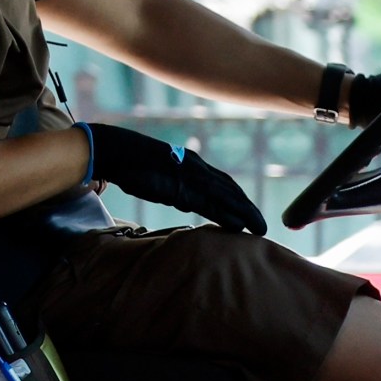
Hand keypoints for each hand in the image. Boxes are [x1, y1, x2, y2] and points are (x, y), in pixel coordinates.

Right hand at [81, 123, 266, 235]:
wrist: (117, 151)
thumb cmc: (134, 164)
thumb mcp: (162, 178)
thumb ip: (178, 190)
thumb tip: (187, 204)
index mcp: (194, 164)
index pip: (223, 183)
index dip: (238, 199)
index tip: (249, 213)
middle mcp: (198, 167)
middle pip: (231, 189)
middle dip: (248, 208)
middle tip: (262, 226)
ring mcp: (191, 176)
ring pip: (225, 197)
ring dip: (245, 213)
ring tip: (259, 229)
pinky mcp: (181, 186)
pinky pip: (209, 203)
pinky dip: (226, 215)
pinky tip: (239, 226)